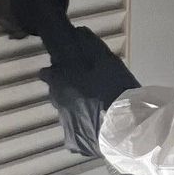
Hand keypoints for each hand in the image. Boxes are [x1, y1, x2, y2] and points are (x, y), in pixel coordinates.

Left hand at [41, 21, 137, 158]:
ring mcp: (64, 125)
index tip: (70, 70)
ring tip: (99, 109)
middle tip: (91, 88)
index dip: (57, 70)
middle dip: (69, 90)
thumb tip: (78, 31)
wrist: (127, 126)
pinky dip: (85, 129)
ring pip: (67, 113)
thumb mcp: (106, 59)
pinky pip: (76, 133)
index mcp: (60, 81)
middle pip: (57, 94)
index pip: (46, 73)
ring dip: (78, 109)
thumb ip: (89, 44)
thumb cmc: (115, 89)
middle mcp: (57, 103)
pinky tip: (100, 126)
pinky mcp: (74, 142)